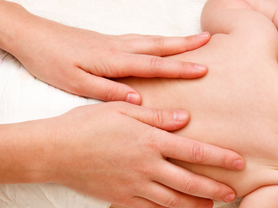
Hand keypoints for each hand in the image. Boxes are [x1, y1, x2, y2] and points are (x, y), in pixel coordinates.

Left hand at [4, 3, 209, 104]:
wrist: (32, 36)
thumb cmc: (51, 60)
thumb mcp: (74, 82)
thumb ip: (106, 90)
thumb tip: (136, 98)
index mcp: (113, 60)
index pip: (153, 64)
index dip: (179, 67)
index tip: (202, 68)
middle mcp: (119, 47)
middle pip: (159, 45)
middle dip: (186, 44)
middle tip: (209, 41)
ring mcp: (115, 41)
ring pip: (152, 40)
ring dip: (176, 40)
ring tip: (196, 39)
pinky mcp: (110, 41)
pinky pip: (142, 39)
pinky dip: (160, 40)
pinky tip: (163, 43)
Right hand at [43, 102, 243, 207]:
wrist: (54, 150)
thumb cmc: (87, 125)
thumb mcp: (123, 111)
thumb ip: (157, 116)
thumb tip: (185, 118)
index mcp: (150, 141)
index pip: (194, 152)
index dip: (220, 158)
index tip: (239, 163)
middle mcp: (147, 166)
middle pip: (189, 182)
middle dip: (214, 189)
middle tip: (232, 194)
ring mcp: (134, 186)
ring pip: (172, 201)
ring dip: (195, 205)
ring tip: (211, 207)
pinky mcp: (121, 199)